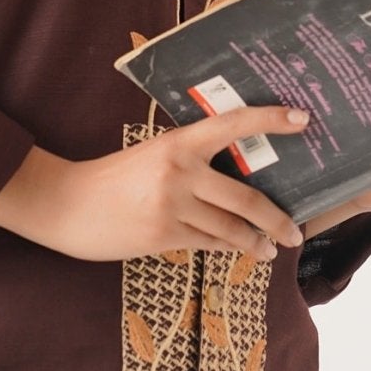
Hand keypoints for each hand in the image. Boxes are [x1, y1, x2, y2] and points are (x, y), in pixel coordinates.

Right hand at [0, 106, 314, 263]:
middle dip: (276, 219)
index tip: (302, 119)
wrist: (68, 204)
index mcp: (178, 142)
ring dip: (255, 242)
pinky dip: (227, 248)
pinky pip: (209, 243)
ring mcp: (172, 206)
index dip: (268, 120)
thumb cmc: (113, 179)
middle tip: (295, 232)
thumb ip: (188, 161)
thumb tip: (233, 176)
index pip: (232, 125)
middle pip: (245, 197)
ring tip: (269, 249)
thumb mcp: (152, 156)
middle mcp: (179, 171)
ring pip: (231, 229)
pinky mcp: (163, 236)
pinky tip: (238, 252)